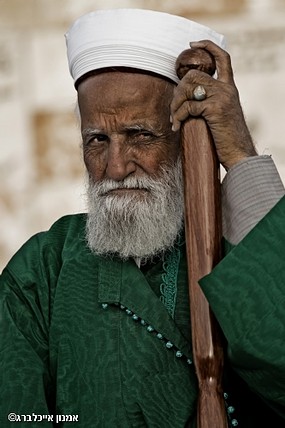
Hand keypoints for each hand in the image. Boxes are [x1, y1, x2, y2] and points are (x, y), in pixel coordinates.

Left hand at [170, 40, 256, 169]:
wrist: (239, 153)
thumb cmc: (227, 139)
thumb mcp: (221, 115)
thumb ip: (210, 102)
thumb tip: (188, 99)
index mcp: (229, 88)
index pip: (222, 58)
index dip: (208, 46)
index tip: (193, 44)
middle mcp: (227, 89)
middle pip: (194, 75)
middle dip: (178, 91)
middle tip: (173, 109)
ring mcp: (221, 97)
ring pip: (189, 88)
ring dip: (175, 104)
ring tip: (174, 119)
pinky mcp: (214, 108)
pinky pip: (188, 106)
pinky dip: (178, 116)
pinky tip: (177, 126)